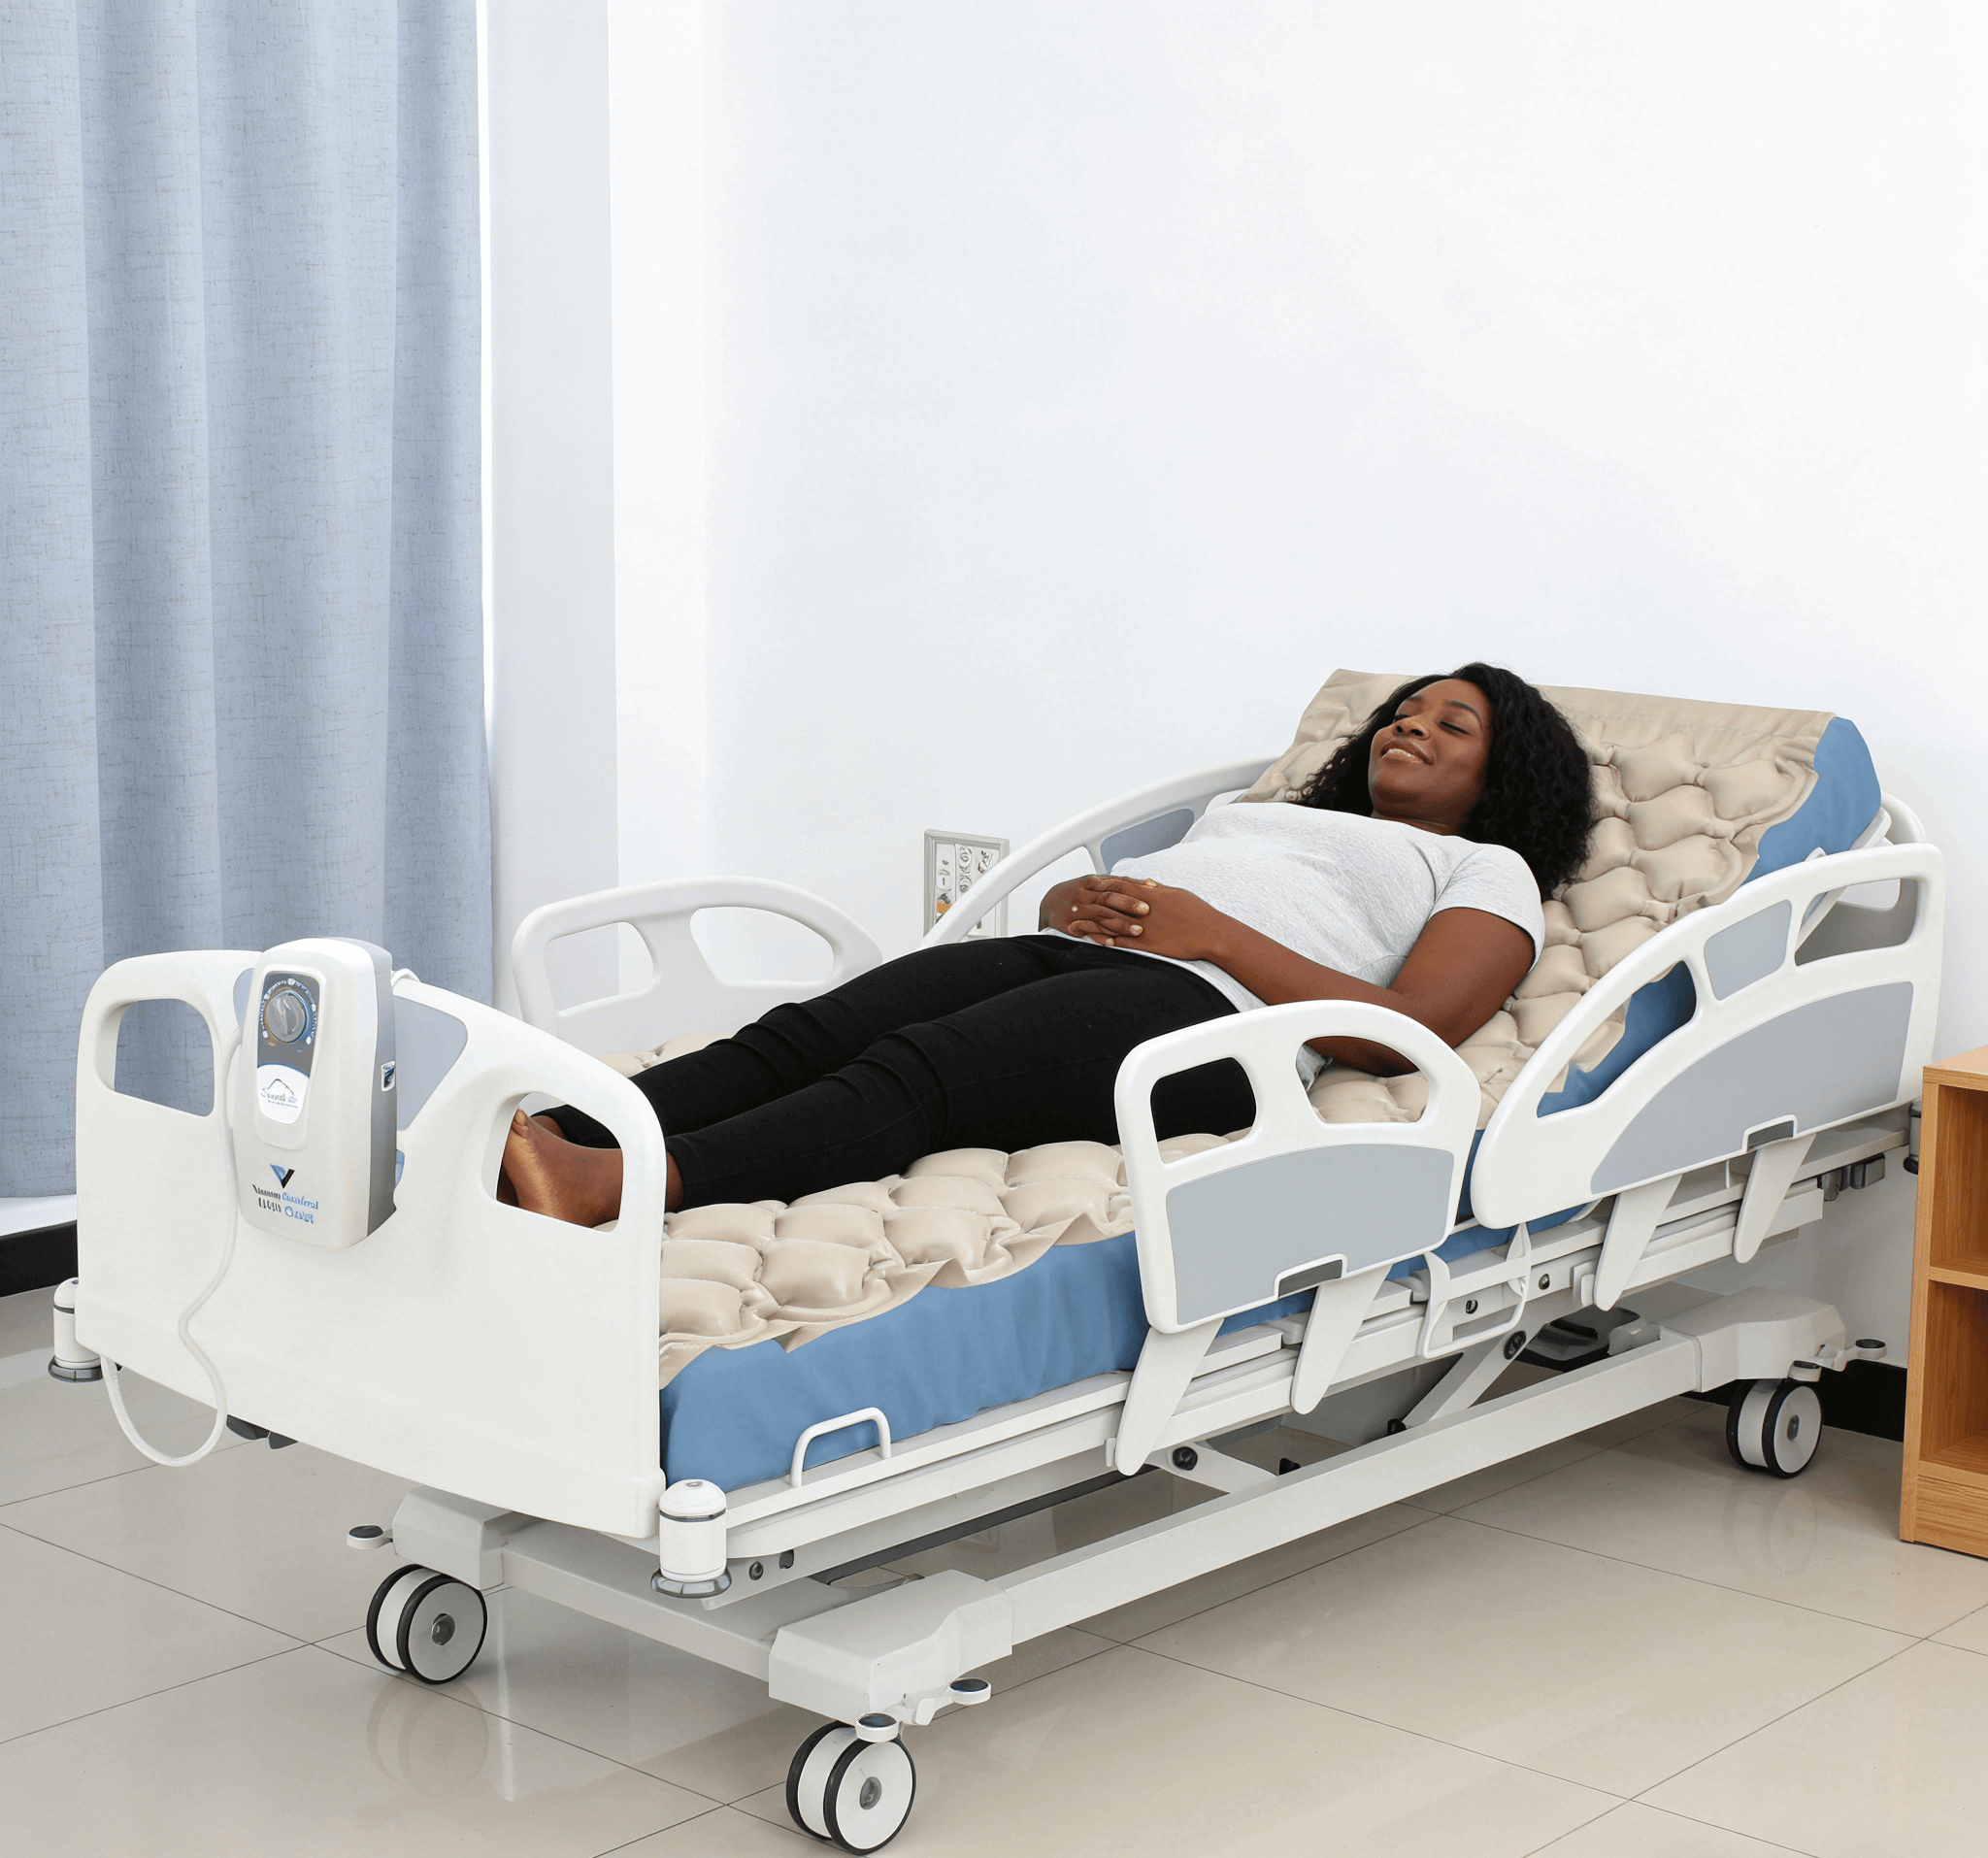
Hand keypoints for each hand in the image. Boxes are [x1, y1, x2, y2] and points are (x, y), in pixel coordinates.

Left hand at [1041, 874, 1231, 960]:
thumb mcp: (1177, 894)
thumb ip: (1158, 889)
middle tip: (1075, 900)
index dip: (1103, 883)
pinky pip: (1124, 943)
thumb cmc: (1197, 913)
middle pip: (1110, 903)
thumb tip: (1147, 883)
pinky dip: (1109, 942)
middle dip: (1091, 901)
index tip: (1091, 883)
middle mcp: (1143, 910)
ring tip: (1077, 924)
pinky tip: (1098, 942)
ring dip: (1094, 923)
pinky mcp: (1148, 945)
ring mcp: (1144, 928)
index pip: (1120, 885)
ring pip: (1112, 924)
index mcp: (1151, 895)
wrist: (1211, 933)